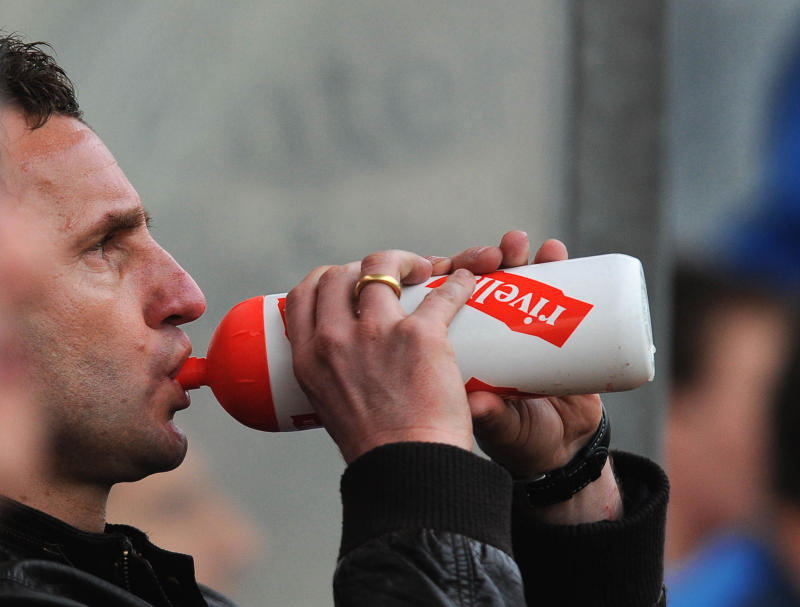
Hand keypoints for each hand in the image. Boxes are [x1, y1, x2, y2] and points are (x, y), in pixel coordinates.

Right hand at [284, 250, 475, 462]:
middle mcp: (334, 339)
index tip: (345, 282)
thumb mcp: (332, 408)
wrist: (409, 471)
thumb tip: (354, 362)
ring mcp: (376, 333)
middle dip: (362, 267)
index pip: (302, 295)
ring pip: (382, 266)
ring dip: (404, 261)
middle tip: (389, 277)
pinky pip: (442, 292)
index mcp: (308, 358)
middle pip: (339, 275)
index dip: (324, 279)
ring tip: (423, 270)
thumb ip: (337, 377)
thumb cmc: (378, 449)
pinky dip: (457, 282)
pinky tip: (464, 281)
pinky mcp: (420, 335)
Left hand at [436, 231, 620, 521]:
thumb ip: (491, 417)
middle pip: (472, 280)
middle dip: (477, 260)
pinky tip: (554, 252)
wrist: (564, 450)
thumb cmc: (519, 438)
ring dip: (513, 253)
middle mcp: (484, 330)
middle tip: (490, 258)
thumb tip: (479, 403)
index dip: (437, 278)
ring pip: (511, 275)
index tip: (442, 267)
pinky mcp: (557, 325)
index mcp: (454, 349)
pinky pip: (553, 286)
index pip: (436, 302)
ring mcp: (519, 324)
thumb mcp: (497, 429)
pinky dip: (553, 264)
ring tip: (519, 246)